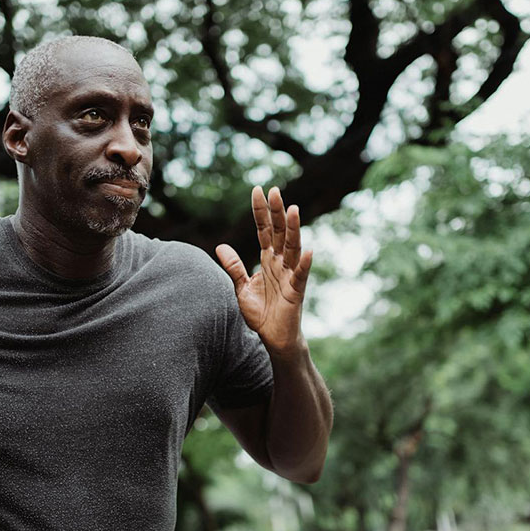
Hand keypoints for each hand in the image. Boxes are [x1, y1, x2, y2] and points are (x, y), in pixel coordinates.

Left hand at [216, 186, 312, 355]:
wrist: (273, 340)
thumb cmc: (261, 315)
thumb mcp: (242, 288)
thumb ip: (234, 267)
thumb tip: (220, 245)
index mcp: (268, 260)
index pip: (264, 230)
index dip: (260, 211)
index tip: (257, 190)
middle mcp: (280, 264)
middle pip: (279, 232)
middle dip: (276, 211)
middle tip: (274, 190)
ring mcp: (290, 276)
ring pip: (292, 248)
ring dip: (293, 229)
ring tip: (293, 209)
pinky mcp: (296, 292)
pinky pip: (301, 276)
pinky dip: (305, 264)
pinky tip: (309, 251)